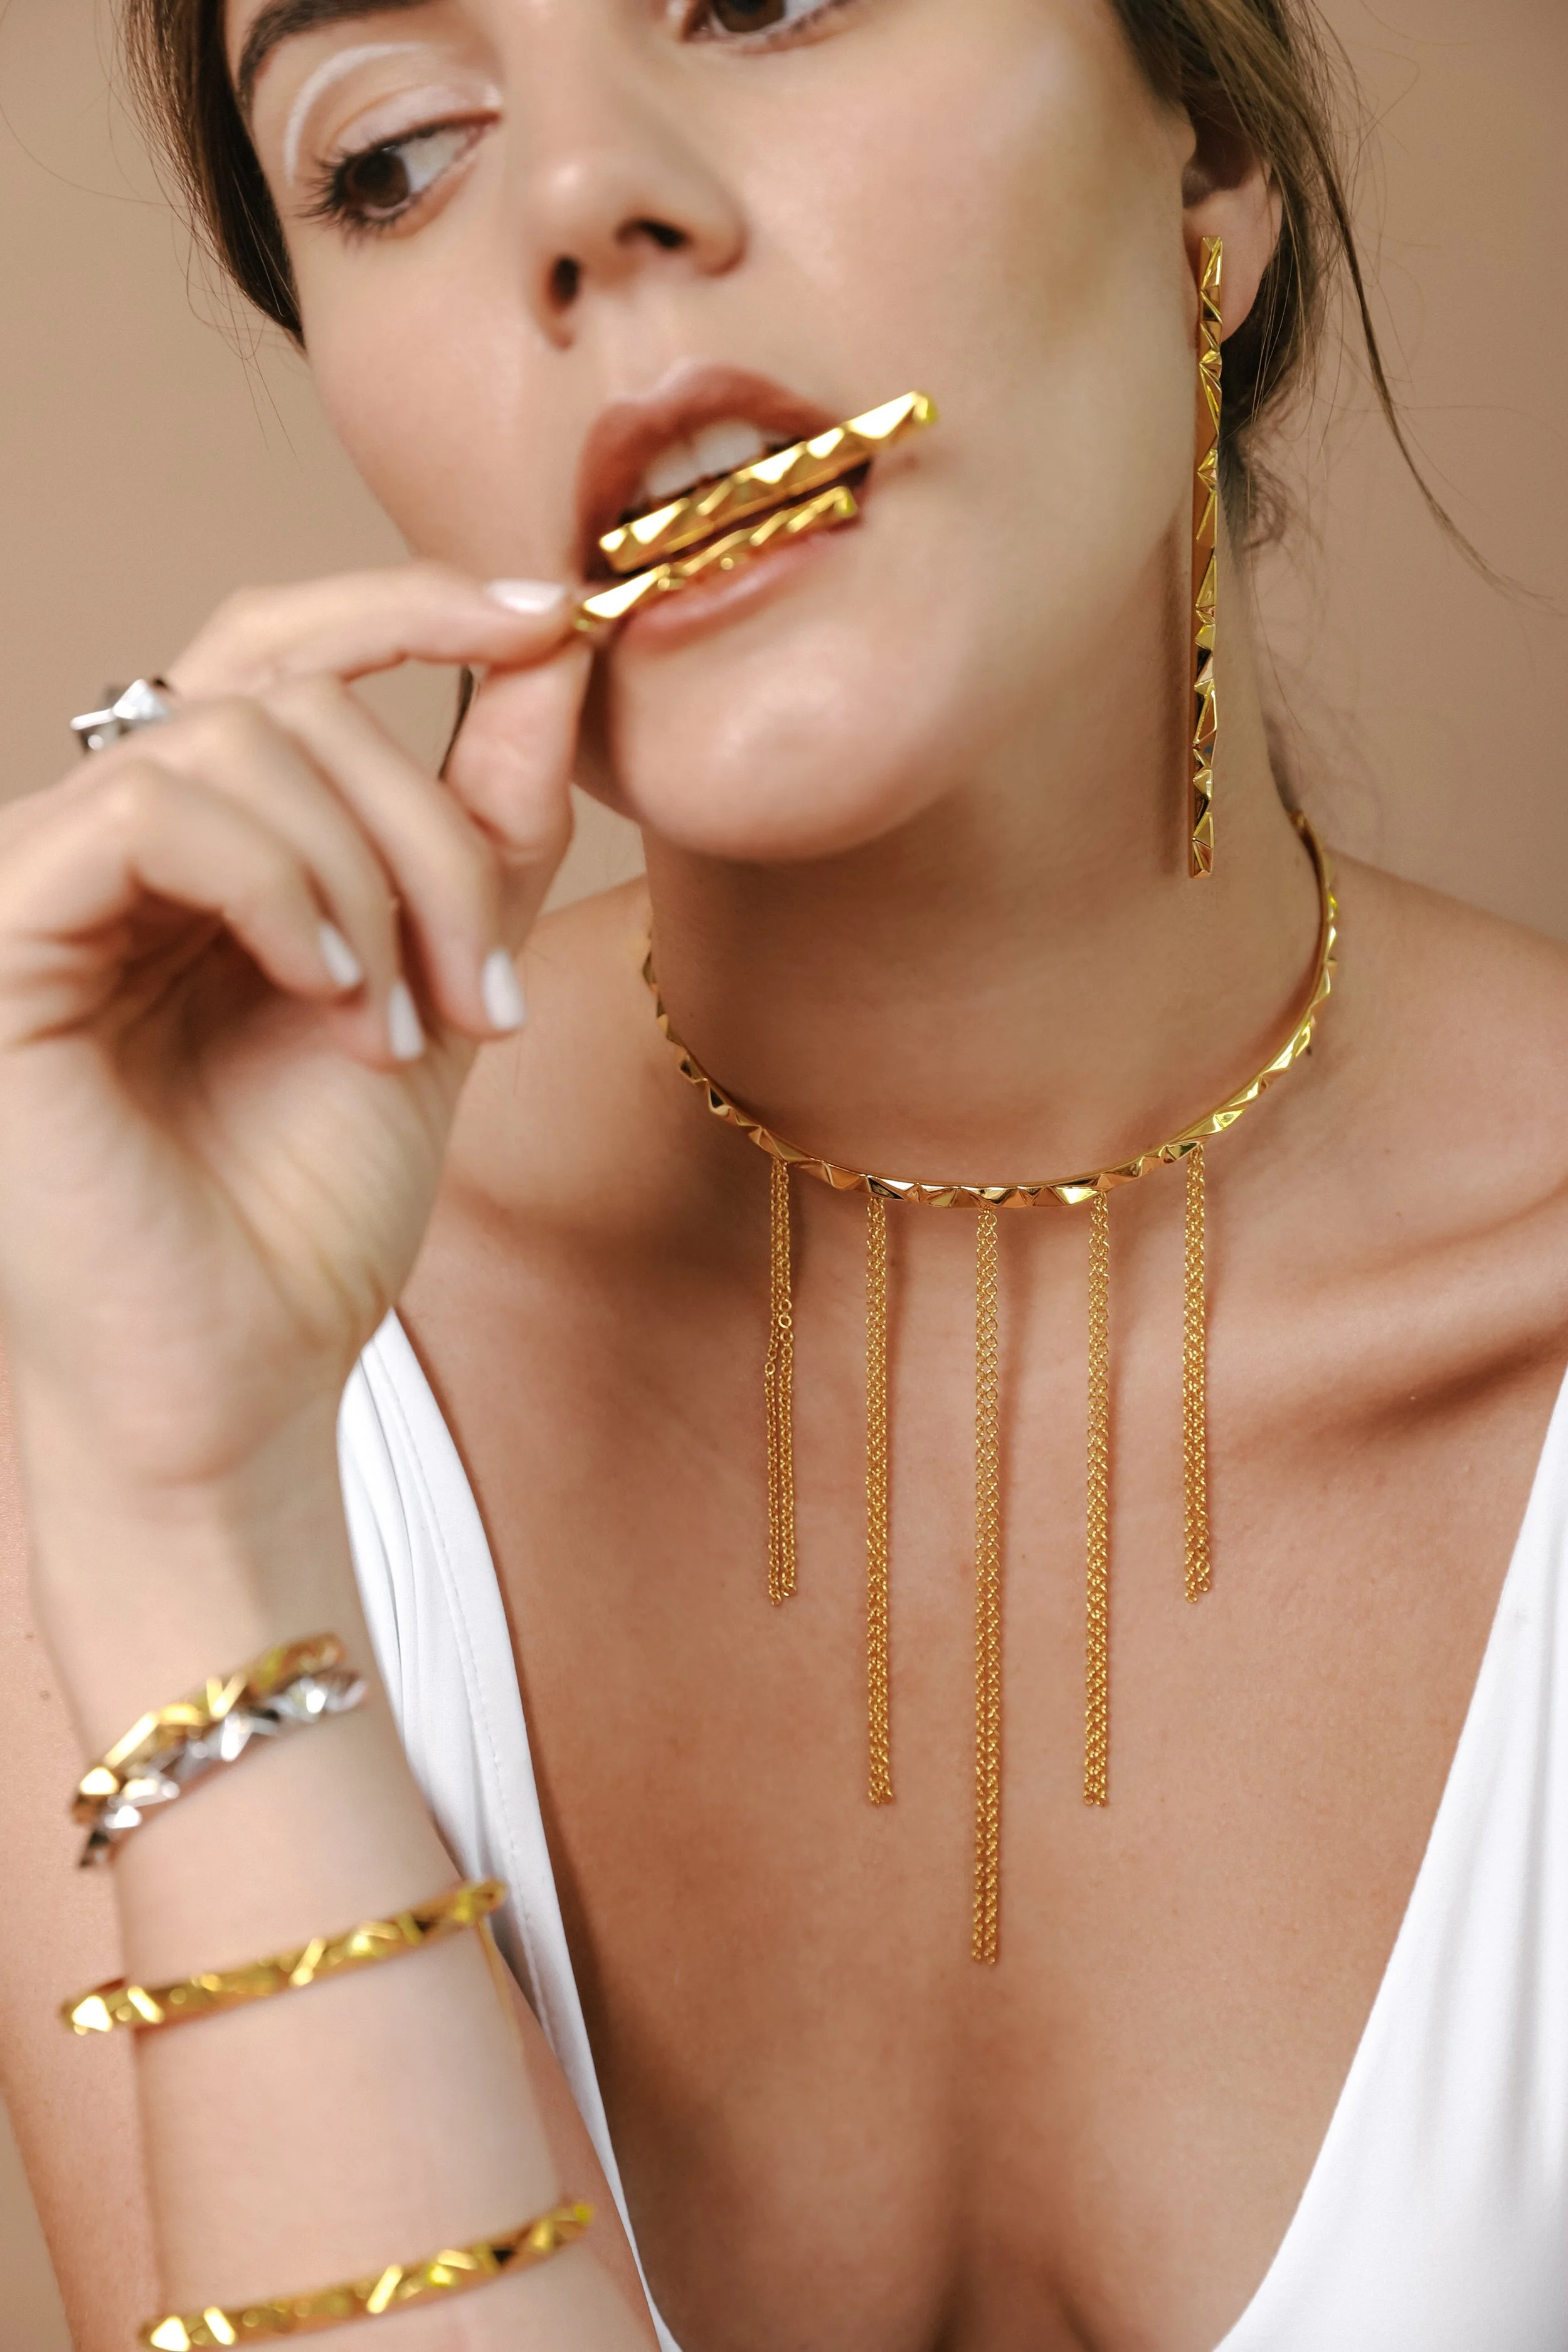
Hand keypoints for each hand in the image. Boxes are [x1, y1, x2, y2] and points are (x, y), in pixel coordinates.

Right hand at [0, 564, 587, 1510]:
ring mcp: (45, 883)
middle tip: (481, 985)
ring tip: (399, 1025)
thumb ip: (481, 824)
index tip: (551, 613)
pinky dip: (275, 883)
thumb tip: (554, 652)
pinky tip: (324, 991)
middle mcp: (109, 843)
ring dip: (368, 874)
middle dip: (427, 821)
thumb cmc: (314, 1206)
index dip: (408, 602)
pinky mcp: (2, 936)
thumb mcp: (437, 984)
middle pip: (284, 688)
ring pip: (233, 737)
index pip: (279, 650)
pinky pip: (149, 809)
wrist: (244, 1374)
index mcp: (204, 846)